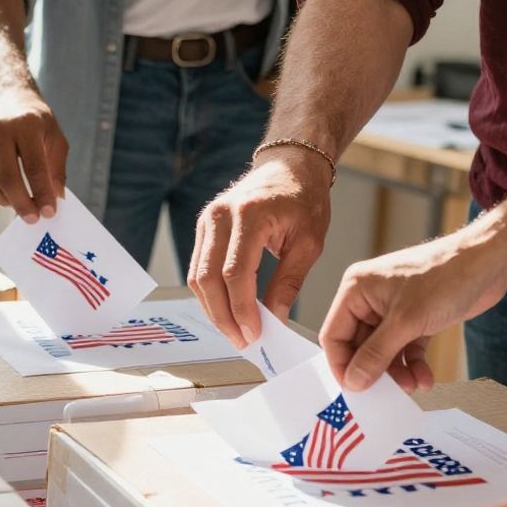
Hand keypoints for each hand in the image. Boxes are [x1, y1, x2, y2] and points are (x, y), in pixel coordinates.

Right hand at [0, 87, 68, 222]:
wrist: (6, 98)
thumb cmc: (35, 122)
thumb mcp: (55, 137)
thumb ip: (57, 168)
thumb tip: (55, 199)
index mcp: (26, 124)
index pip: (34, 167)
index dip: (42, 194)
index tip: (49, 212)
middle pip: (8, 179)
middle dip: (22, 205)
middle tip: (33, 218)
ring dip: (7, 203)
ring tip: (21, 203)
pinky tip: (6, 192)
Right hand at [188, 146, 330, 348]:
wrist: (289, 165)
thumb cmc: (304, 199)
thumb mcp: (309, 242)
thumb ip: (288, 282)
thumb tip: (273, 319)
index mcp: (250, 215)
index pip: (235, 273)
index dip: (241, 309)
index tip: (254, 334)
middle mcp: (221, 216)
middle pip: (208, 278)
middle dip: (223, 316)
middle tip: (241, 341)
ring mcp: (207, 220)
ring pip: (197, 276)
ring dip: (213, 309)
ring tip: (234, 331)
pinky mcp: (203, 227)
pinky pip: (198, 268)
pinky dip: (210, 294)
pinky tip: (227, 310)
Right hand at [321, 225, 506, 392]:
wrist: (487, 264)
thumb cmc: (444, 279)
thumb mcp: (405, 322)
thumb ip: (375, 354)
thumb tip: (353, 381)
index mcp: (356, 290)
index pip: (334, 335)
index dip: (342, 364)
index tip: (354, 390)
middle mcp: (370, 299)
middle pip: (359, 346)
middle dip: (375, 370)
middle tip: (386, 393)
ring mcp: (393, 309)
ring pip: (384, 351)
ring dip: (396, 371)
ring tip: (412, 385)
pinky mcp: (415, 317)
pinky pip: (405, 348)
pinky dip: (413, 364)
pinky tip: (424, 378)